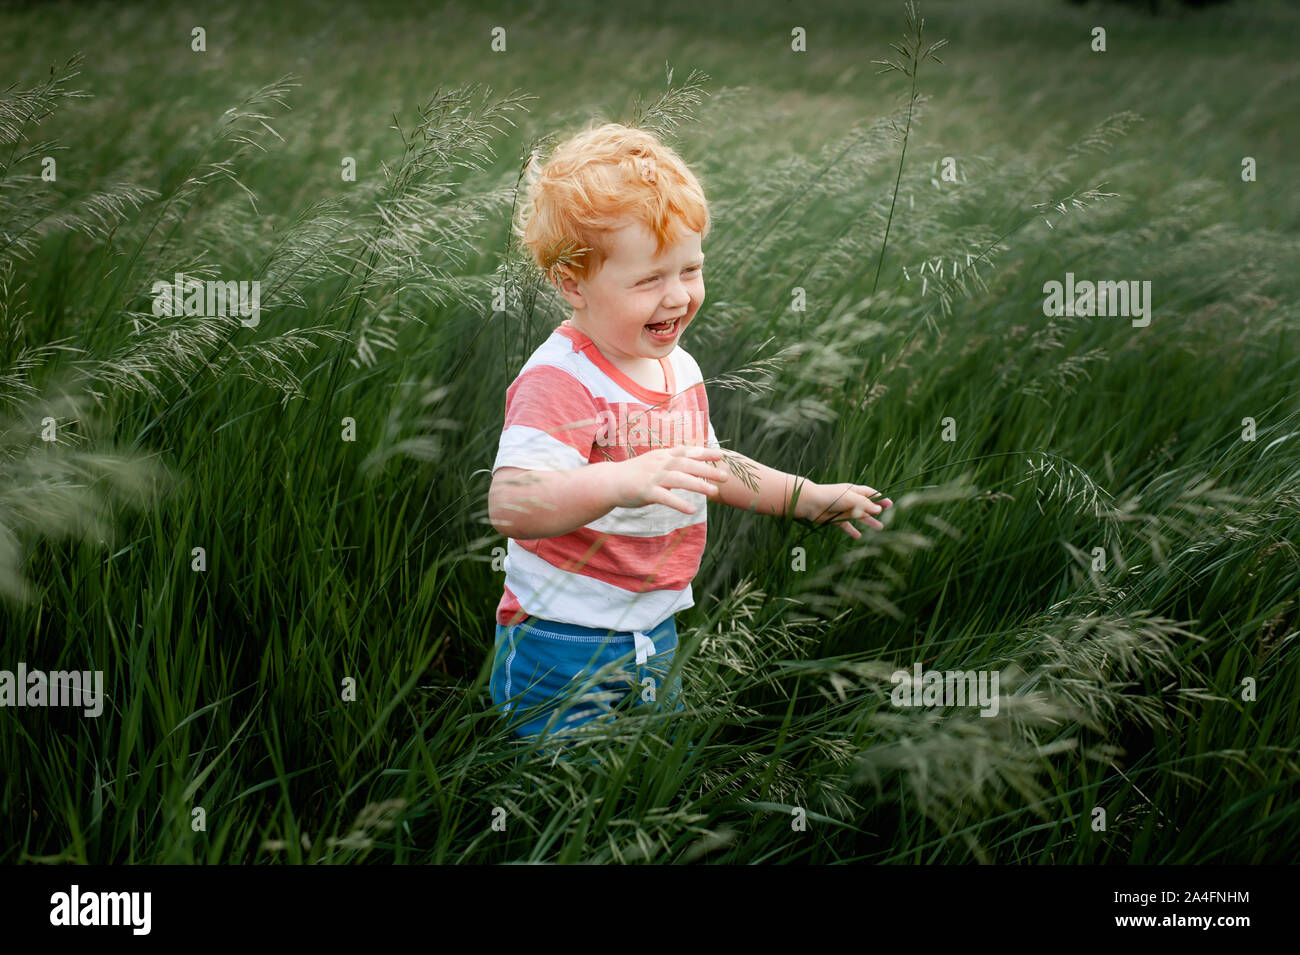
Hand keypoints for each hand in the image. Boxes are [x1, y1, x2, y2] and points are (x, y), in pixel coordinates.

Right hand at [609, 445, 729, 515]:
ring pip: (679, 479)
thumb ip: (671, 463)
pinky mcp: (646, 491)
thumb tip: (691, 466)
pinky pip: (665, 498)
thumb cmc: (634, 474)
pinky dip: (679, 504)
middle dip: (707, 470)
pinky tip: (692, 510)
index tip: (721, 455)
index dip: (704, 452)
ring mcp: (652, 477)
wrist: (609, 482)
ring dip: (698, 485)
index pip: (686, 451)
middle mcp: (659, 463)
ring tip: (714, 492)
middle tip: (725, 476)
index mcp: (662, 455)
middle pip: (687, 464)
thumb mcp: (653, 464)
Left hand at [795, 481, 892, 538]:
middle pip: (866, 506)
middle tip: (888, 516)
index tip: (889, 504)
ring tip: (880, 528)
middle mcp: (849, 500)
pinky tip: (858, 536)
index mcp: (854, 491)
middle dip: (877, 511)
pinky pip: (846, 526)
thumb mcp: (851, 499)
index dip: (880, 499)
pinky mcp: (835, 519)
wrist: (811, 503)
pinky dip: (852, 530)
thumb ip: (865, 504)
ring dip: (869, 522)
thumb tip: (879, 509)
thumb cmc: (831, 496)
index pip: (870, 494)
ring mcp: (843, 510)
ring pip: (859, 517)